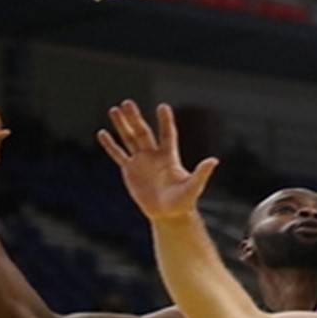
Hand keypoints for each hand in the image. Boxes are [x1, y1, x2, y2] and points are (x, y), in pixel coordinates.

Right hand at [97, 100, 218, 221]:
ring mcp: (141, 161)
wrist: (168, 214)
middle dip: (135, 118)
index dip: (165, 121)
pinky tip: (102, 133)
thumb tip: (214, 160)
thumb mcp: (193, 187)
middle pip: (143, 132)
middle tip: (127, 102)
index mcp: (169, 156)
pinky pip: (118, 155)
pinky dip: (110, 145)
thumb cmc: (183, 202)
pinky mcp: (129, 171)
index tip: (162, 106)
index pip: (167, 134)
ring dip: (122, 125)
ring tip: (114, 110)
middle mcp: (154, 155)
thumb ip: (202, 173)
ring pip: (129, 139)